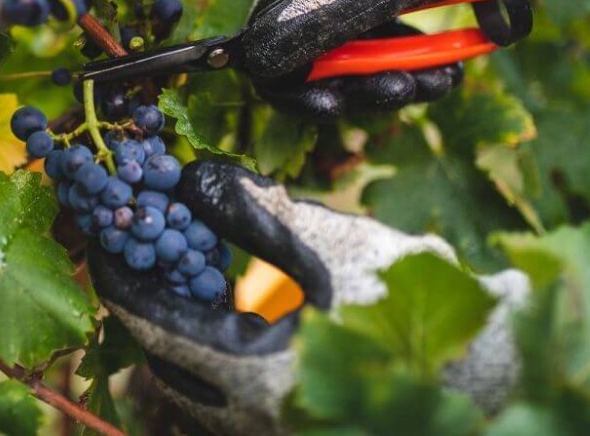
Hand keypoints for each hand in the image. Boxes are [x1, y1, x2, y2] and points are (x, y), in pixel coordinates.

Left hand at [88, 160, 529, 435]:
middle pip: (158, 361)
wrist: (491, 367)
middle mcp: (249, 420)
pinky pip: (221, 397)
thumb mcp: (336, 247)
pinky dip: (207, 352)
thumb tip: (197, 179)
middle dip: (142, 302)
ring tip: (177, 274)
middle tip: (136, 249)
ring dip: (173, 330)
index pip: (150, 325)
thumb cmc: (419, 308)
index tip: (98, 236)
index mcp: (252, 378)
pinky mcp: (289, 426)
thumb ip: (261, 214)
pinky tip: (224, 310)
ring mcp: (268, 431)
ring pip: (187, 386)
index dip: (118, 276)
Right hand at [241, 0, 589, 101]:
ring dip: (393, 76)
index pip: (268, 38)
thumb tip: (262, 55)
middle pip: (313, 52)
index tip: (334, 105)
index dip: (293, 82)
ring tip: (442, 81)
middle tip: (406, 91)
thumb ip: (322, 15)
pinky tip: (448, 68)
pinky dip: (411, 58)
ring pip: (353, 52)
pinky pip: (382, 38)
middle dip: (359, 84)